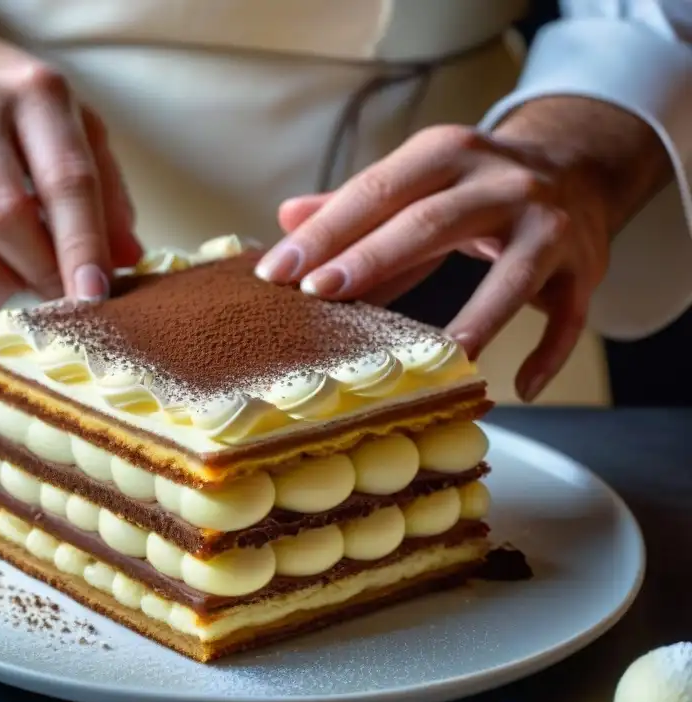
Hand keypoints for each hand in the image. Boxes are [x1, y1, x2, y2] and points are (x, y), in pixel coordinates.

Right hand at [0, 1, 141, 310]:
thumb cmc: (18, 113)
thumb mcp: (77, 128)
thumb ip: (108, 193)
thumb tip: (125, 263)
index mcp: (33, 93)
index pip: (65, 180)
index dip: (82, 247)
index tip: (95, 295)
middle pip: (4, 222)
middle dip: (40, 277)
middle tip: (59, 298)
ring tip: (19, 292)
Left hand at [256, 122, 614, 401]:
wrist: (579, 164)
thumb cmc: (475, 184)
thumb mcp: (420, 176)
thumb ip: (356, 201)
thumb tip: (285, 218)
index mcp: (447, 154)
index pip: (377, 191)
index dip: (326, 232)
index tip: (277, 271)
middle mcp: (501, 181)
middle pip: (431, 222)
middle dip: (371, 257)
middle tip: (318, 293)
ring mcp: (548, 226)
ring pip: (513, 275)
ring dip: (475, 318)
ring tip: (431, 358)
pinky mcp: (584, 267)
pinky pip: (571, 317)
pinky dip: (550, 354)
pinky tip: (520, 387)